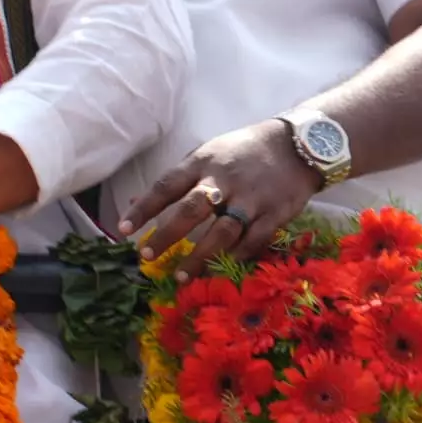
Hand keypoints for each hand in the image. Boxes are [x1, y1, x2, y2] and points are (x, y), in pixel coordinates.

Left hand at [121, 123, 323, 263]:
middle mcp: (226, 180)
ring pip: (223, 231)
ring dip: (200, 256)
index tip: (122, 229)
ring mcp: (252, 198)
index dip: (143, 208)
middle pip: (192, 209)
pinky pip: (254, 240)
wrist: (299, 145)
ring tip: (181, 277)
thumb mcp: (207, 155)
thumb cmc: (242, 153)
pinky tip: (219, 269)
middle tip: (146, 256)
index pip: (167, 186)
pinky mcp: (275, 213)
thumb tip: (136, 202)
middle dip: (167, 234)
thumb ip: (177, 180)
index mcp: (204, 163)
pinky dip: (236, 256)